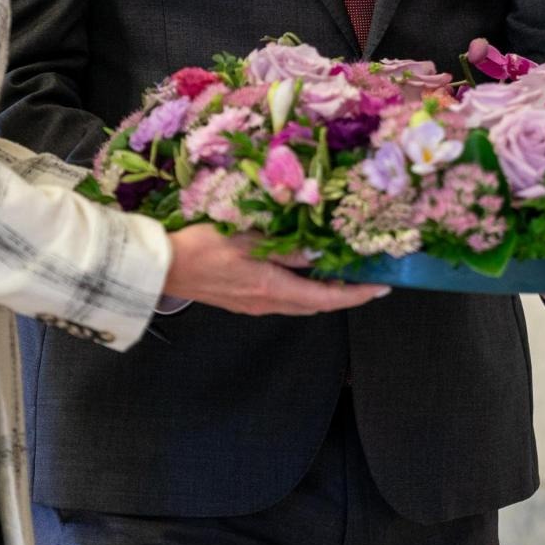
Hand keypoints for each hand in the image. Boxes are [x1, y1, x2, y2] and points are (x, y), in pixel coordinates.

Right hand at [163, 226, 389, 316]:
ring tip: (340, 274)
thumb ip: (284, 247)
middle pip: (316, 305)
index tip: (381, 288)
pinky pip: (283, 300)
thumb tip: (317, 253)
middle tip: (367, 280)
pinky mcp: (243, 302)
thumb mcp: (246, 238)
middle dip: (345, 295)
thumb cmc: (202, 248)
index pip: (325, 297)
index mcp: (272, 288)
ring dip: (323, 293)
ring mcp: (254, 306)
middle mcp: (267, 303)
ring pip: (300, 304)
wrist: (164, 268)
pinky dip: (302, 290)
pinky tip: (302, 274)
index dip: (356, 294)